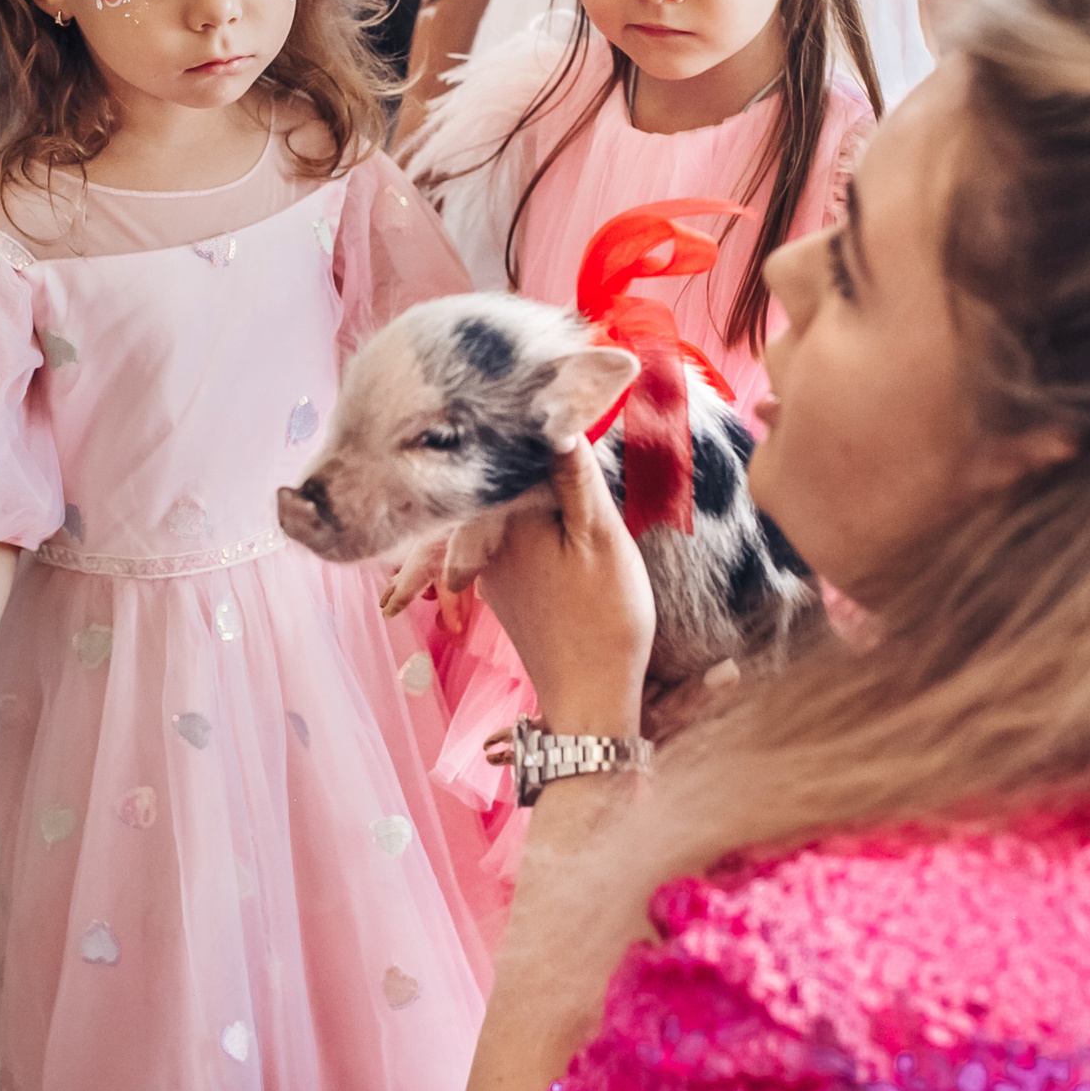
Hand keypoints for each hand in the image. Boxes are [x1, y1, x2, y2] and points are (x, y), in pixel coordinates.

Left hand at [473, 438, 652, 735]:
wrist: (588, 697)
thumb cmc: (604, 619)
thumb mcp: (603, 539)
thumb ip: (576, 478)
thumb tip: (558, 416)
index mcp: (508, 518)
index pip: (517, 449)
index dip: (540, 419)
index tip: (564, 392)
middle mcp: (485, 539)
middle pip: (507, 479)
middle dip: (527, 451)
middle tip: (555, 412)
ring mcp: (488, 566)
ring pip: (506, 508)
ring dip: (528, 487)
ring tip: (558, 458)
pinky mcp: (500, 588)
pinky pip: (506, 537)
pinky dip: (527, 521)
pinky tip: (552, 516)